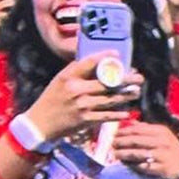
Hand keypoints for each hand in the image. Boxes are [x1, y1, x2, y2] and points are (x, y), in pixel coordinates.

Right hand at [24, 51, 143, 140]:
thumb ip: (77, 71)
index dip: (105, 57)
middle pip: (107, 82)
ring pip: (110, 99)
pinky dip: (117, 114)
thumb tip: (98, 61)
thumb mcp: (60, 81)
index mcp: (69, 77)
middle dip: (126, 79)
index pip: (89, 63)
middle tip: (139, 77)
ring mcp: (82, 105)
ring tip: (136, 92)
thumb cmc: (52, 99)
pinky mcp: (85, 120)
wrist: (39, 124)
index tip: (117, 54)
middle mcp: (76, 90)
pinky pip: (106, 116)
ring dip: (126, 96)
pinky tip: (127, 112)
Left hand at [113, 121, 178, 178]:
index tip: (115, 134)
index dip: (124, 131)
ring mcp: (162, 155)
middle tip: (112, 144)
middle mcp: (162, 141)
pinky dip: (132, 165)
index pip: (139, 129)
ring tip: (114, 154)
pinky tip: (125, 164)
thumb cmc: (169, 147)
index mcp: (161, 131)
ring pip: (137, 153)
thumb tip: (129, 121)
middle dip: (121, 142)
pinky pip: (142, 166)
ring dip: (123, 154)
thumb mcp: (161, 134)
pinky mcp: (161, 168)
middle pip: (136, 140)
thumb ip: (145, 128)